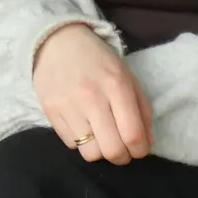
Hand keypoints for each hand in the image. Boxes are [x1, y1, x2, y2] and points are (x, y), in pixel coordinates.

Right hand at [32, 23, 153, 163]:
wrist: (58, 41)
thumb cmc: (98, 60)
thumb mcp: (127, 77)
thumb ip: (142, 109)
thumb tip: (147, 142)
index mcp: (116, 86)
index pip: (132, 134)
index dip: (140, 150)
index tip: (139, 149)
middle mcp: (92, 98)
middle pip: (112, 150)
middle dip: (122, 157)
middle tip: (122, 149)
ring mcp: (69, 106)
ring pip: (90, 153)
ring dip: (100, 151)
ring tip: (101, 138)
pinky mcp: (50, 113)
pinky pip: (71, 145)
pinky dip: (81, 142)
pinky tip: (83, 127)